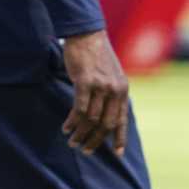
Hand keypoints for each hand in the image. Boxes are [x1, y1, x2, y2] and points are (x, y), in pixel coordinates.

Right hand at [61, 30, 129, 155]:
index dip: (120, 138)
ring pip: (91, 119)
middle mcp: (115, 90)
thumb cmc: (96, 55)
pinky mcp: (86, 82)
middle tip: (84, 150)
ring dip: (81, 133)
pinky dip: (72, 122)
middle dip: (95, 140)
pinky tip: (66, 128)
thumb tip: (106, 112)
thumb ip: (111, 92)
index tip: (118, 154)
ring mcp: (101, 86)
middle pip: (106, 124)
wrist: (87, 34)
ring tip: (72, 141)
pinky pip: (79, 109)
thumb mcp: (111, 74)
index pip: (122, 119)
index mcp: (123, 90)